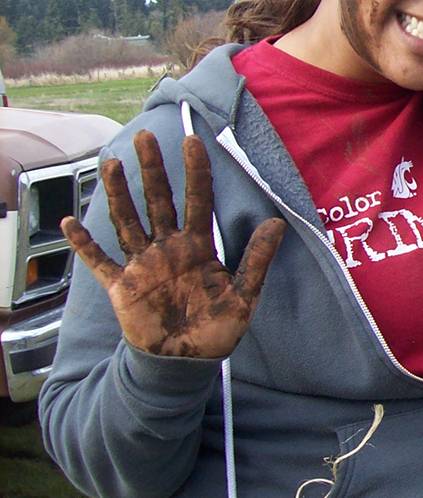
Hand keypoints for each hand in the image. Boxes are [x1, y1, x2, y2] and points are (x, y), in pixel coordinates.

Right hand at [61, 131, 286, 358]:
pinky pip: (99, 261)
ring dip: (119, 194)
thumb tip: (277, 223)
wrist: (190, 361)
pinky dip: (84, 244)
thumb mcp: (245, 294)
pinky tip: (69, 222)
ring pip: (128, 221)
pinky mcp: (122, 286)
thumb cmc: (219, 327)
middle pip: (158, 200)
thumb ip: (257, 258)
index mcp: (198, 246)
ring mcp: (143, 264)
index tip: (191, 140)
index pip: (197, 199)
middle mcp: (168, 248)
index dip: (195, 171)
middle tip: (145, 136)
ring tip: (112, 163)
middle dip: (152, 169)